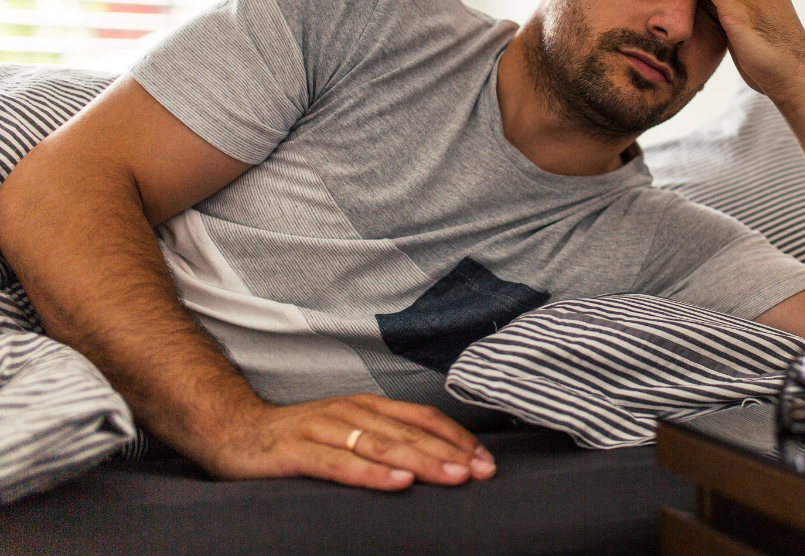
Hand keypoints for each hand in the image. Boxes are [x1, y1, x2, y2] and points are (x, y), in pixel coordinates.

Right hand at [202, 394, 494, 489]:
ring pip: (381, 446)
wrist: (231, 429)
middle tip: (482, 472)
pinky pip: (339, 465)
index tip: (486, 460)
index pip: (422, 418)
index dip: (456, 437)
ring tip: (454, 476)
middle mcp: (350, 412)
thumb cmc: (297, 438)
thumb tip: (431, 463)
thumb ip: (381, 441)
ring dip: (422, 462)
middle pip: (409, 433)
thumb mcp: (345, 433)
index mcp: (367, 407)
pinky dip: (372, 474)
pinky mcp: (296, 451)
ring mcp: (323, 429)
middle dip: (450, 453)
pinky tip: (397, 483)